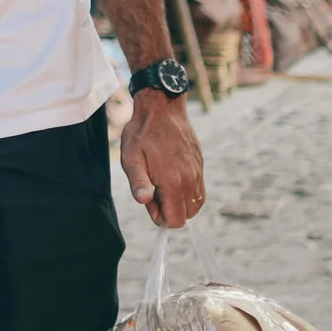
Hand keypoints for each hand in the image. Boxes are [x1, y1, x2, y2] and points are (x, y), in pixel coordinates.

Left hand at [121, 89, 204, 226]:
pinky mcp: (200, 166)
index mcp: (173, 182)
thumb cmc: (142, 134)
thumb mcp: (131, 157)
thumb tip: (143, 201)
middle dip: (169, 210)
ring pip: (194, 205)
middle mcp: (190, 181)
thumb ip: (138, 182)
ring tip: (161, 182)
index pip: (175, 221)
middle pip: (186, 216)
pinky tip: (171, 177)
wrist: (162, 110)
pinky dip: (187, 193)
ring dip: (178, 201)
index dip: (159, 216)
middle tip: (153, 189)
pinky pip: (199, 191)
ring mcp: (198, 173)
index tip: (148, 199)